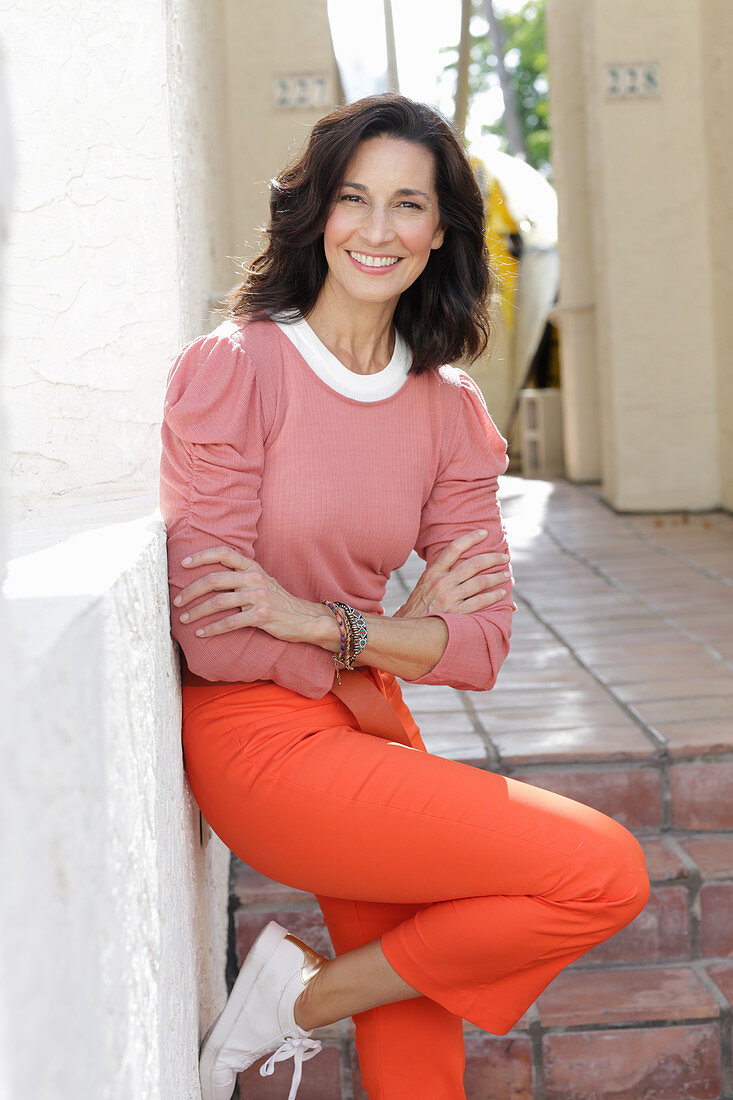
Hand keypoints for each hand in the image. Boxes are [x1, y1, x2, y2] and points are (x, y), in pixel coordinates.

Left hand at [172, 545, 329, 642]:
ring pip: (218, 602)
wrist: (305, 618)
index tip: (183, 564)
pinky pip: (230, 622)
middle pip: (214, 579)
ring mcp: (258, 597)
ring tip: (184, 619)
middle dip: (190, 590)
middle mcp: (254, 578)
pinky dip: (213, 628)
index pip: (224, 553)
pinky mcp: (261, 616)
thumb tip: (211, 577)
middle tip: (176, 600)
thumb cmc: (278, 601)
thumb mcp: (262, 581)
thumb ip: (241, 575)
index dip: (202, 556)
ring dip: (197, 611)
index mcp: (252, 567)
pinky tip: (202, 633)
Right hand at [393, 529, 512, 618]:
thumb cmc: (416, 607)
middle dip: (492, 558)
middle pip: (473, 564)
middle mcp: (441, 582)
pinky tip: (502, 592)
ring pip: (480, 582)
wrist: (407, 631)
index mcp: (432, 573)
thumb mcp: (423, 585)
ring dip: (497, 576)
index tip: (484, 533)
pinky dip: (493, 596)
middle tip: (504, 557)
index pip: (453, 549)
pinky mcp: (455, 613)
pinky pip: (479, 602)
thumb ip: (439, 574)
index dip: (470, 538)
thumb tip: (456, 563)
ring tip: (507, 574)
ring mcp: (448, 598)